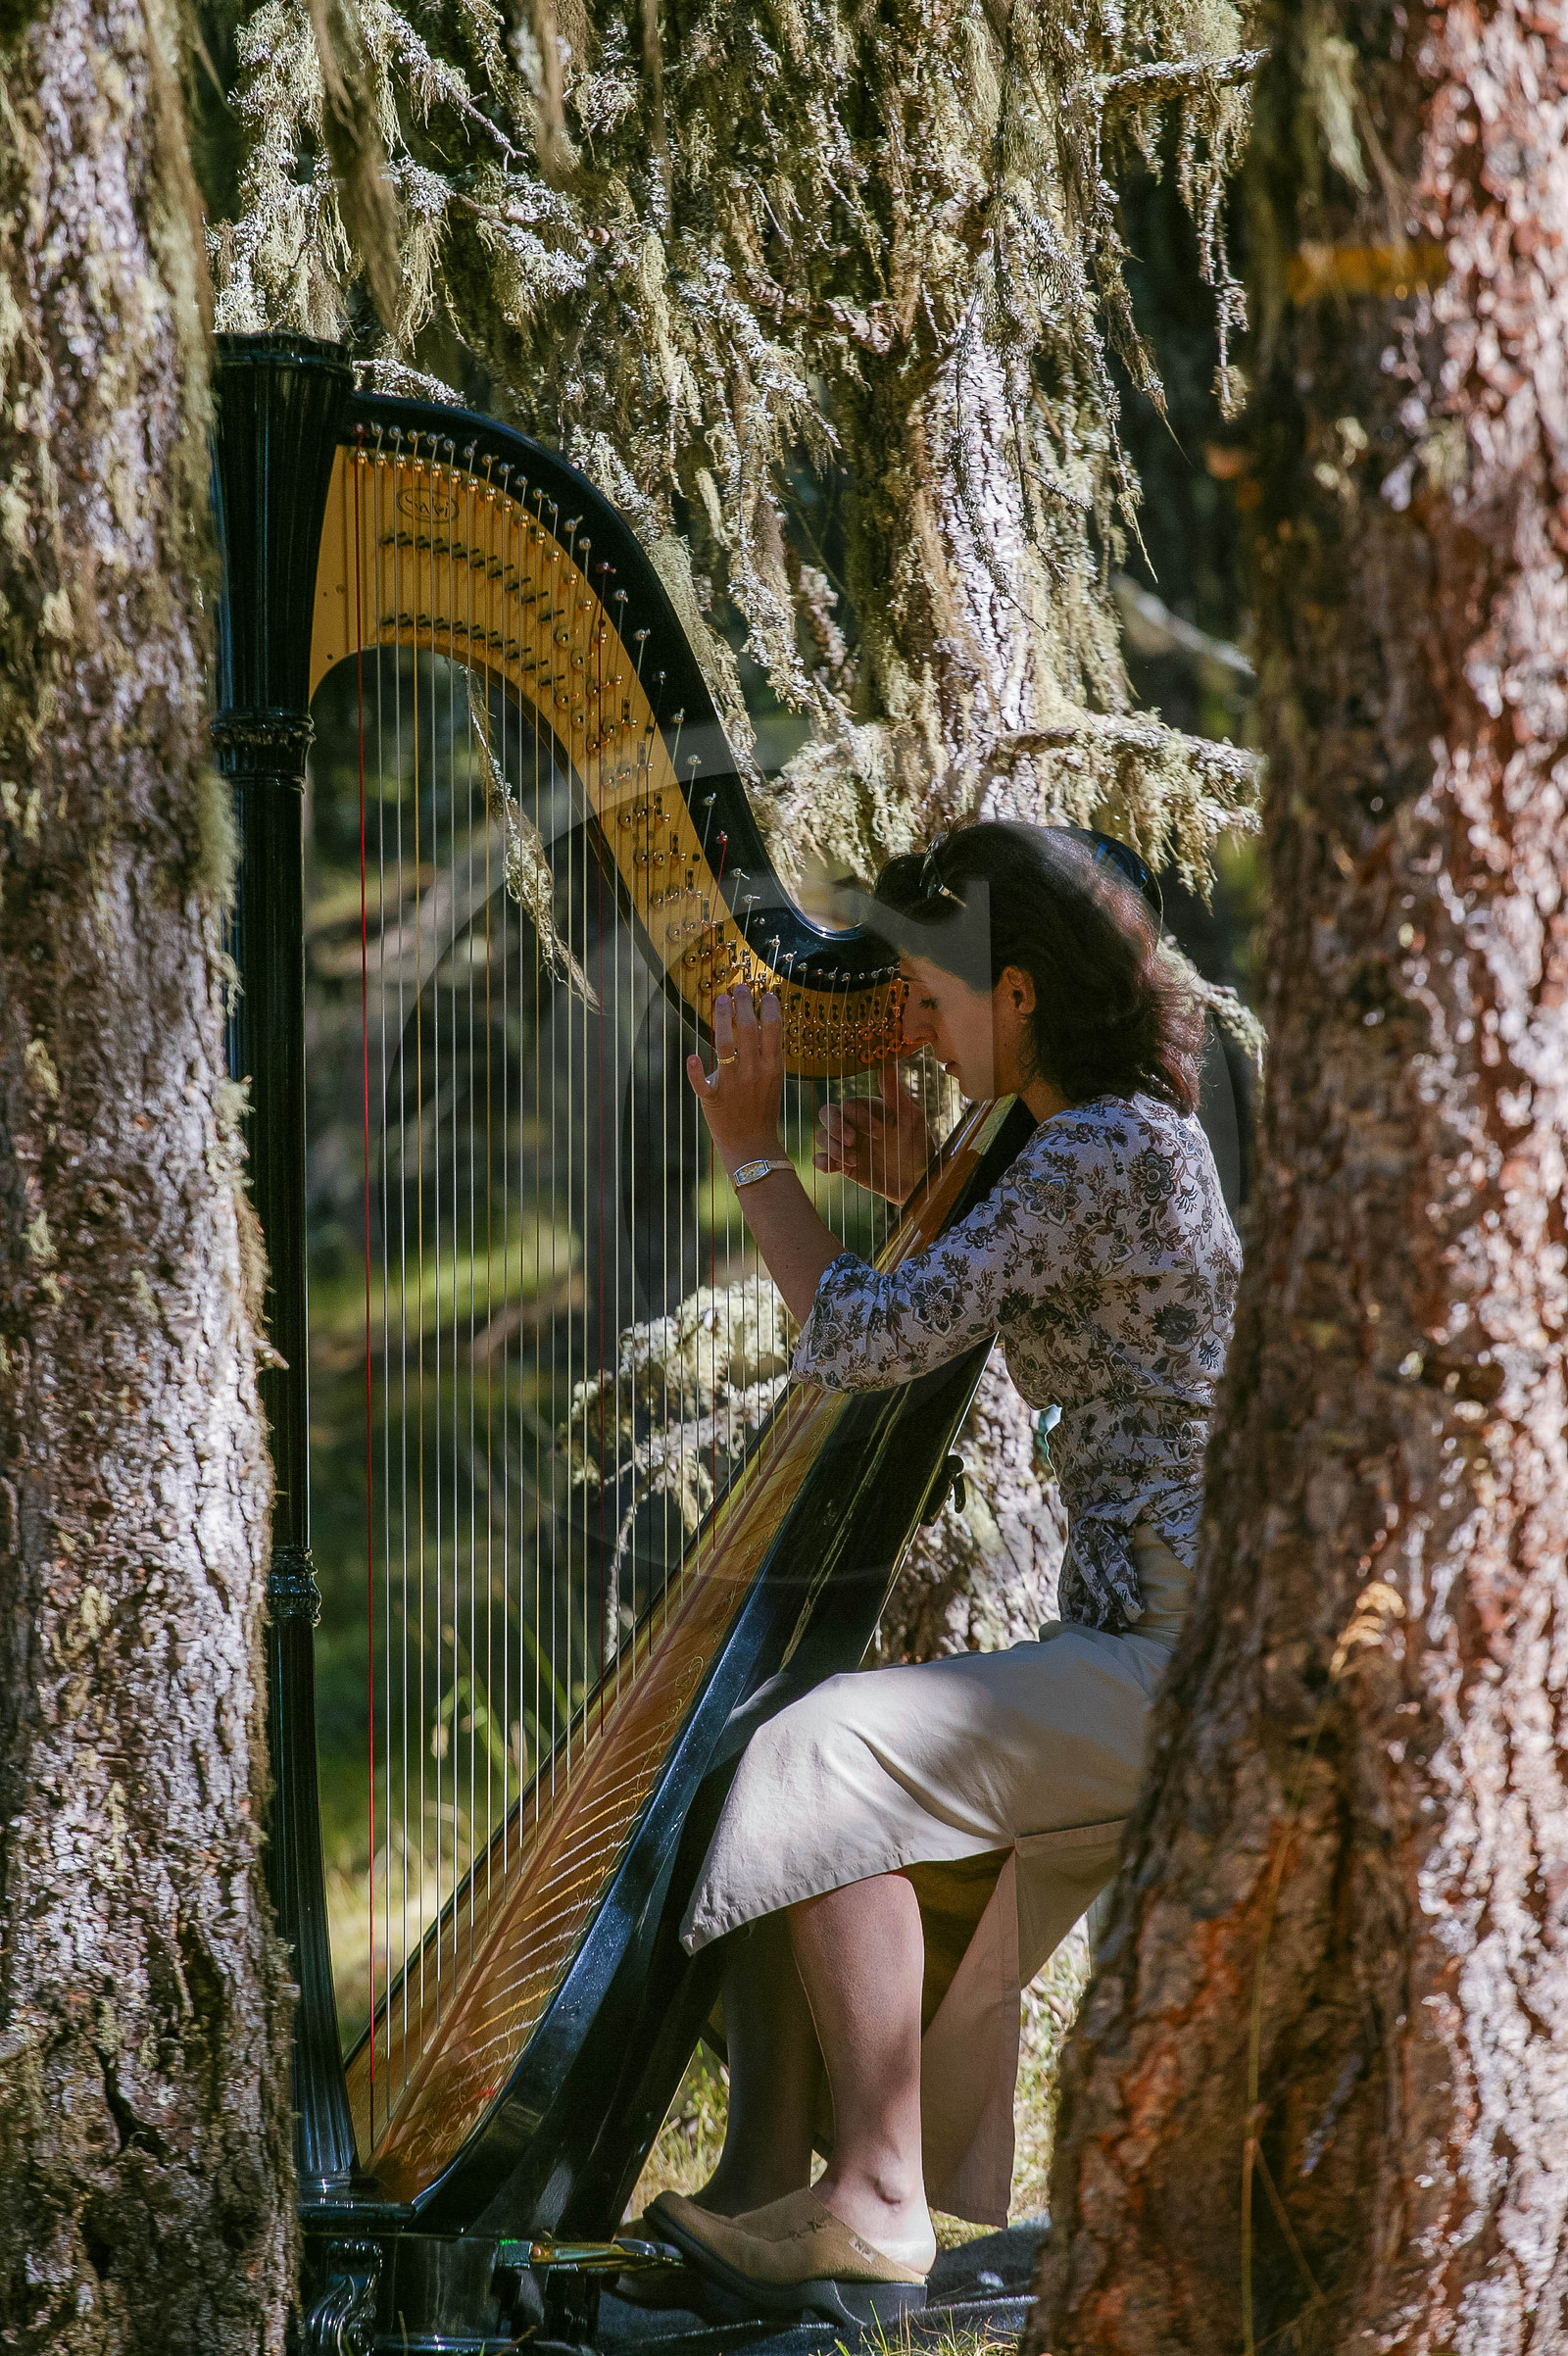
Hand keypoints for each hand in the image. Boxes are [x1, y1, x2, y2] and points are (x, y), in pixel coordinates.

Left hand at [686, 986, 785, 1163]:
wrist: (752, 1144)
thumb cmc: (761, 1108)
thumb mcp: (772, 1079)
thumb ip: (765, 1053)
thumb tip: (757, 1021)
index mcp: (772, 1066)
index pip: (774, 1028)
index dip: (769, 1006)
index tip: (765, 992)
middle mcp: (754, 1072)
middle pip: (748, 1029)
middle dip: (744, 1004)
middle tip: (739, 988)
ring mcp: (733, 1085)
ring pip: (725, 1045)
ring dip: (722, 1019)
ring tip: (721, 999)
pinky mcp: (713, 1099)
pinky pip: (703, 1083)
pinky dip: (696, 1072)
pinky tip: (692, 1057)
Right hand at [814, 1063, 933, 1200]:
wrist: (919, 1183)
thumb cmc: (920, 1147)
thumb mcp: (911, 1118)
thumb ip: (894, 1093)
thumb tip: (886, 1062)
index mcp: (869, 1109)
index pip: (849, 1104)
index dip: (859, 1117)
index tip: (879, 1133)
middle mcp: (855, 1124)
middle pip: (827, 1114)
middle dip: (835, 1127)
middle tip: (852, 1141)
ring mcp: (848, 1145)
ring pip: (822, 1137)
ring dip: (833, 1147)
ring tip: (854, 1161)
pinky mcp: (844, 1165)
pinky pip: (821, 1159)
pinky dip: (823, 1162)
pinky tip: (835, 1168)